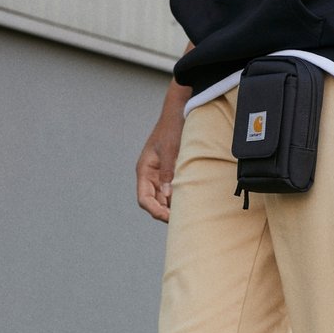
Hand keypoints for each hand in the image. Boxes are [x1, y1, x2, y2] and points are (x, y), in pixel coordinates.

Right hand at [136, 74, 190, 222]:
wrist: (178, 113)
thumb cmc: (171, 129)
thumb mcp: (170, 151)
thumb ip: (168, 173)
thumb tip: (167, 196)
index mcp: (144, 171)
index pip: (144, 199)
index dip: (155, 211)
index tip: (168, 217)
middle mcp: (150, 176)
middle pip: (154, 203)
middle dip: (165, 212)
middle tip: (182, 219)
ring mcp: (159, 175)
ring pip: (163, 199)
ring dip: (172, 207)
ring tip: (187, 212)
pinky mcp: (170, 173)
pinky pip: (171, 191)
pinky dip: (178, 198)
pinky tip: (189, 201)